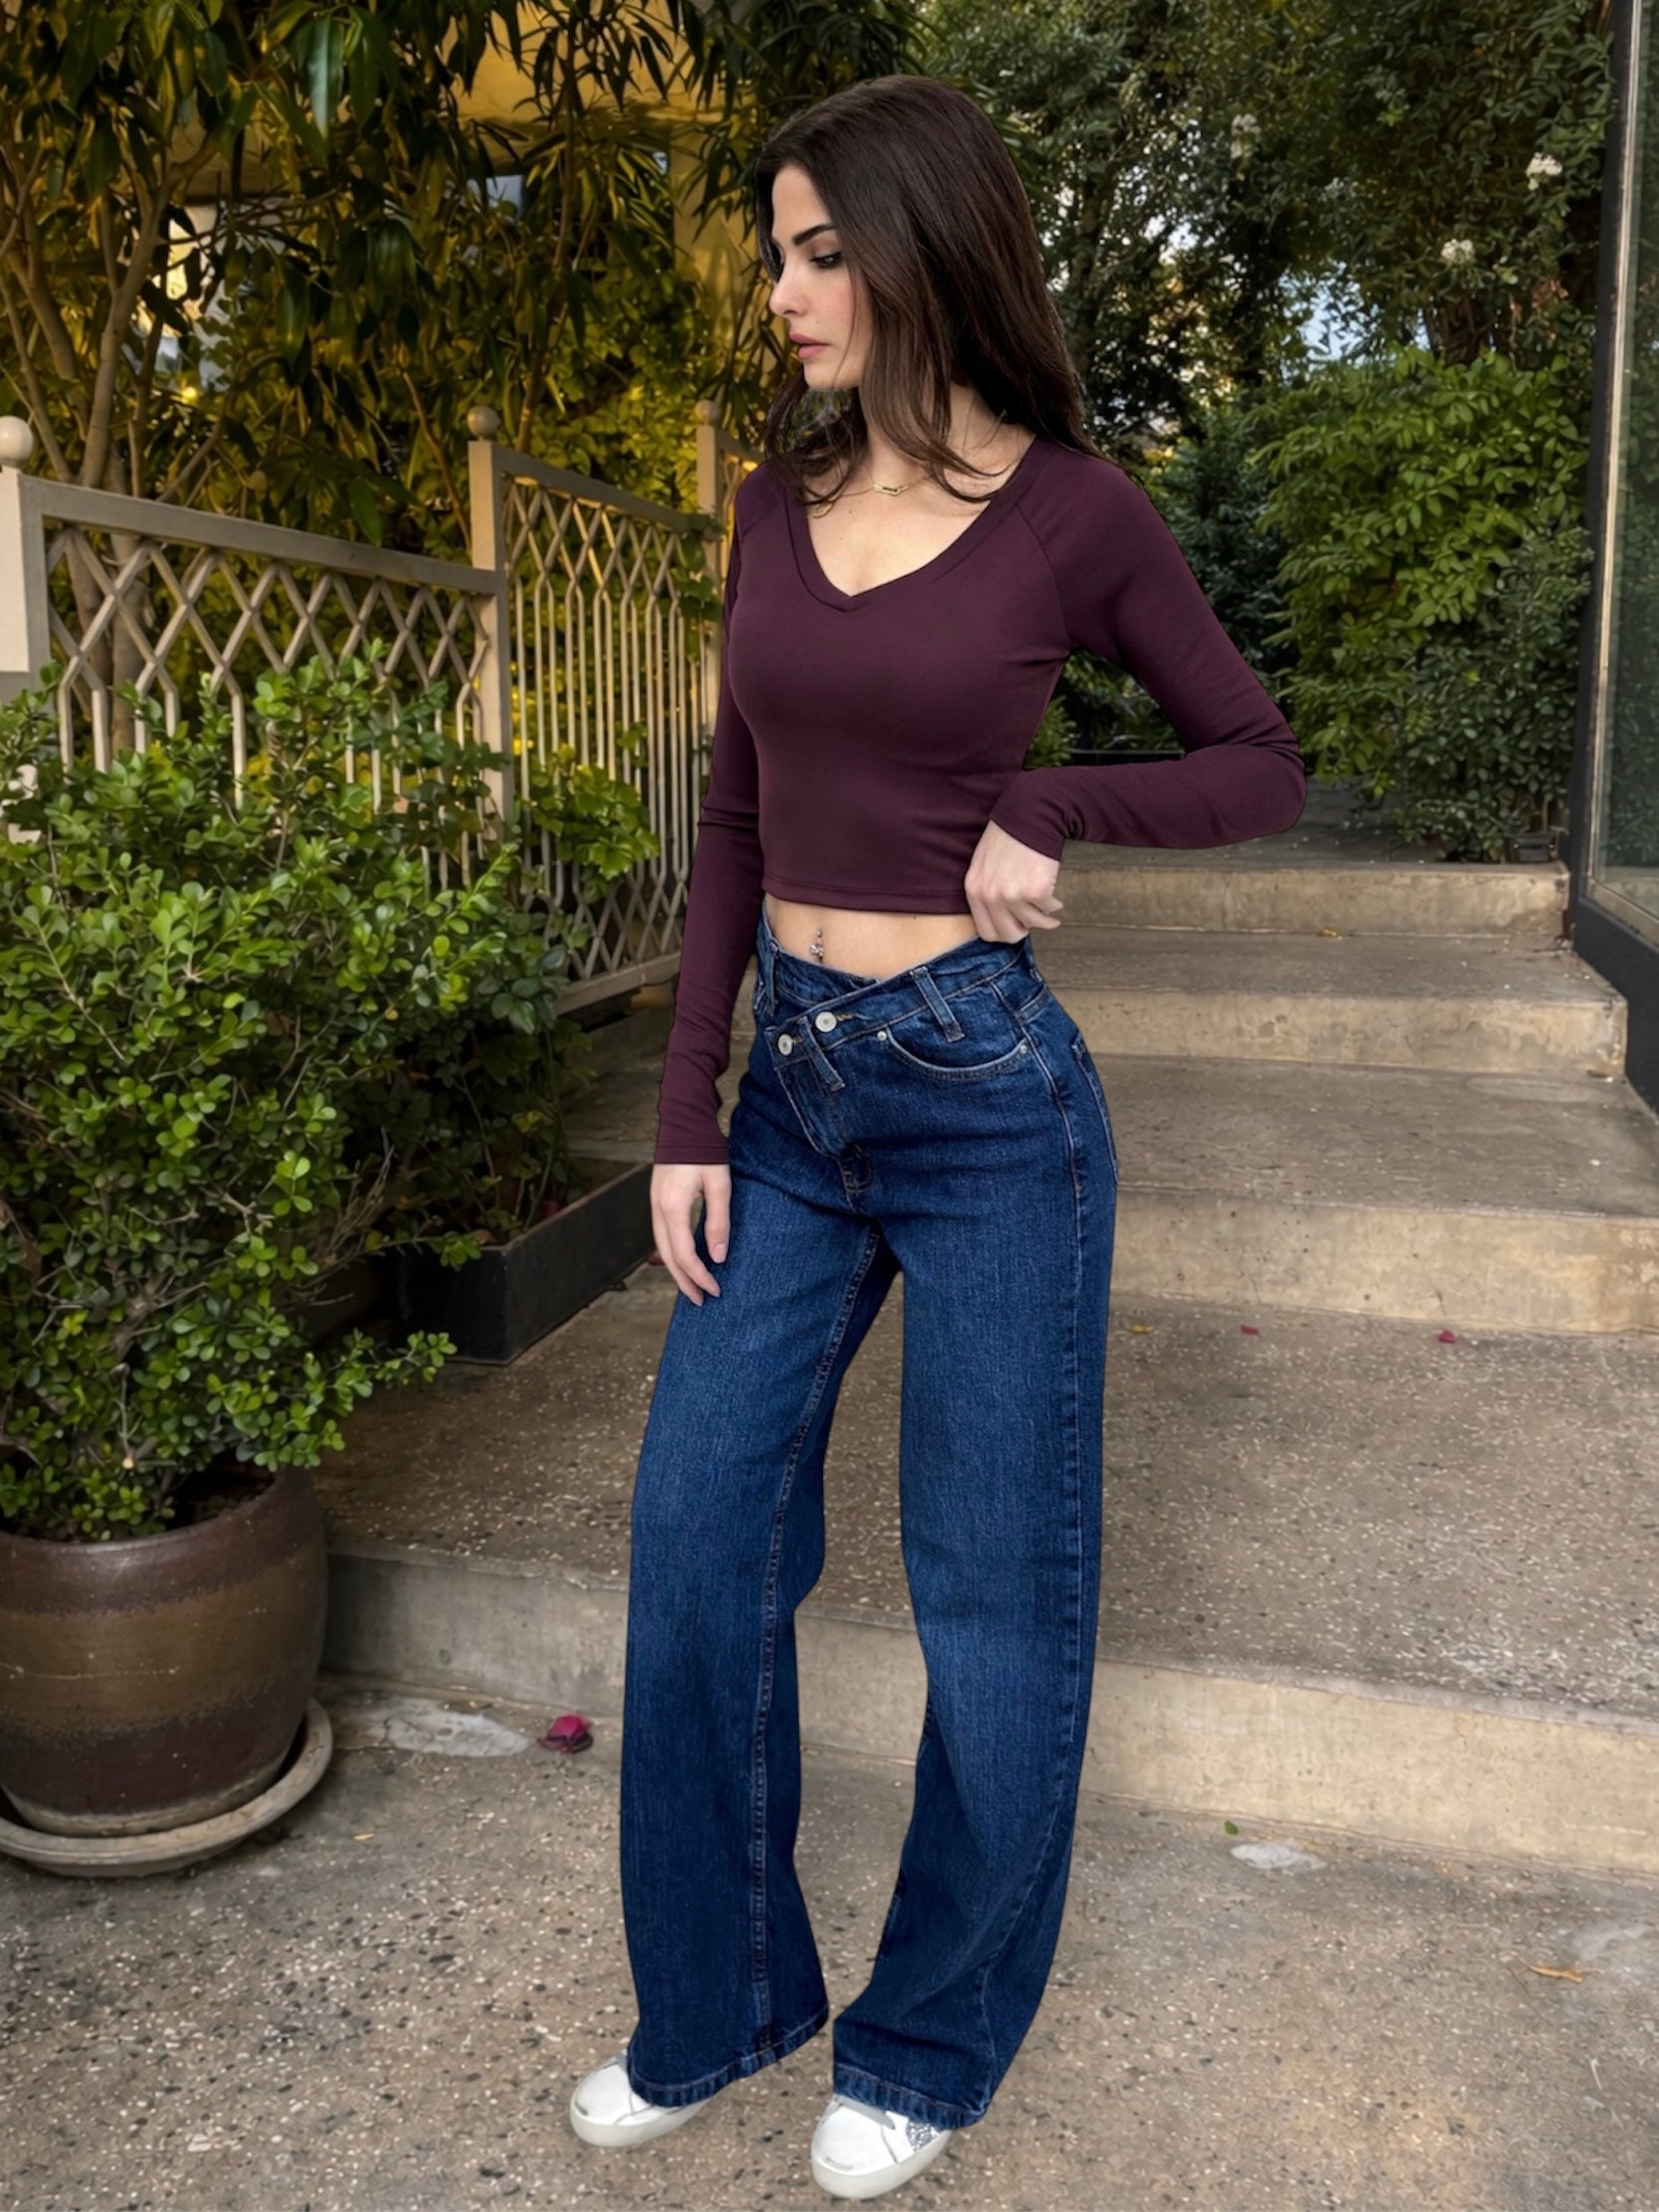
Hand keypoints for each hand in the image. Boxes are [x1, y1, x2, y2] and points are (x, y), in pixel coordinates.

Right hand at [651, 1162, 729, 1304]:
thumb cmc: (705, 1151)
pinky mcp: (658, 1200)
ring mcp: (654, 1205)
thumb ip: (718, 1222)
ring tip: (692, 1286)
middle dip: (684, 1281)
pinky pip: (662, 1235)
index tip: (715, 1290)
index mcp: (673, 1208)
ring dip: (676, 1270)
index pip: (684, 1255)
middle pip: (667, 1257)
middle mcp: (658, 1210)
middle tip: (700, 1301)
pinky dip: (672, 1253)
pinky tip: (684, 1260)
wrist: (683, 1123)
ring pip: (662, 1248)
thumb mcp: (719, 1186)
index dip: (700, 1276)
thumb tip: (718, 1257)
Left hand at [963, 819, 1063, 941]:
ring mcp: (1013, 895)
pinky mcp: (1037, 890)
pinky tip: (1055, 897)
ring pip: (1033, 924)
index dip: (1004, 932)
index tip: (1015, 926)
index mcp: (974, 889)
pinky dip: (1054, 905)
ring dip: (1045, 920)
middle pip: (1009, 935)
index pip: (986, 931)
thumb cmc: (1008, 835)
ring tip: (1050, 912)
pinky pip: (1049, 909)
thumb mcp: (983, 863)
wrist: (1030, 814)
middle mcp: (991, 896)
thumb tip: (1002, 915)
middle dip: (1024, 931)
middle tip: (1033, 922)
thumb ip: (986, 889)